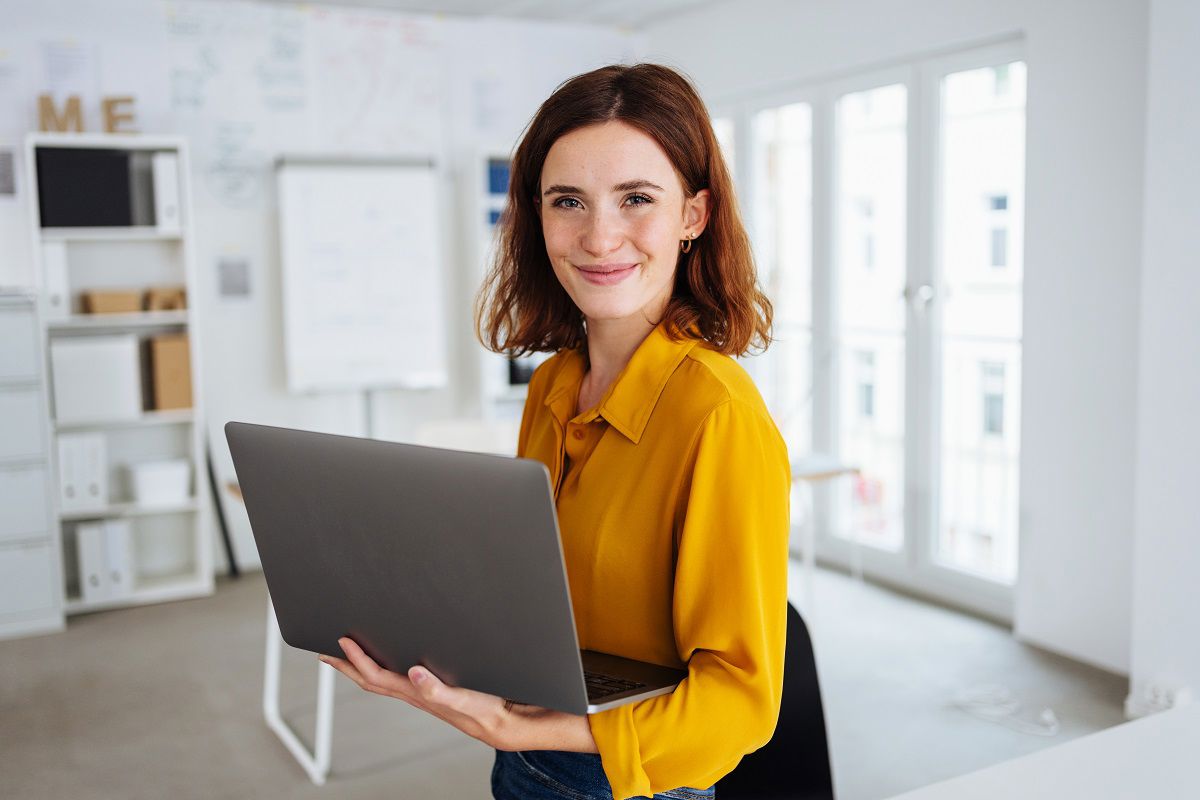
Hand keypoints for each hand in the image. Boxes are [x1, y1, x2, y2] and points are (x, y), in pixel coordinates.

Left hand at [319, 636, 541, 750]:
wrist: (503, 722)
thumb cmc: (485, 710)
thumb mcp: (464, 697)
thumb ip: (438, 689)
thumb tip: (414, 672)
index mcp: (417, 693)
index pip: (377, 676)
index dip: (356, 659)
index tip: (341, 642)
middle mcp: (414, 693)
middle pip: (370, 680)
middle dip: (346, 666)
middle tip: (325, 651)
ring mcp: (421, 693)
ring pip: (382, 680)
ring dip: (360, 667)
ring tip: (348, 654)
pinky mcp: (432, 690)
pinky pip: (398, 679)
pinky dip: (384, 668)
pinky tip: (388, 660)